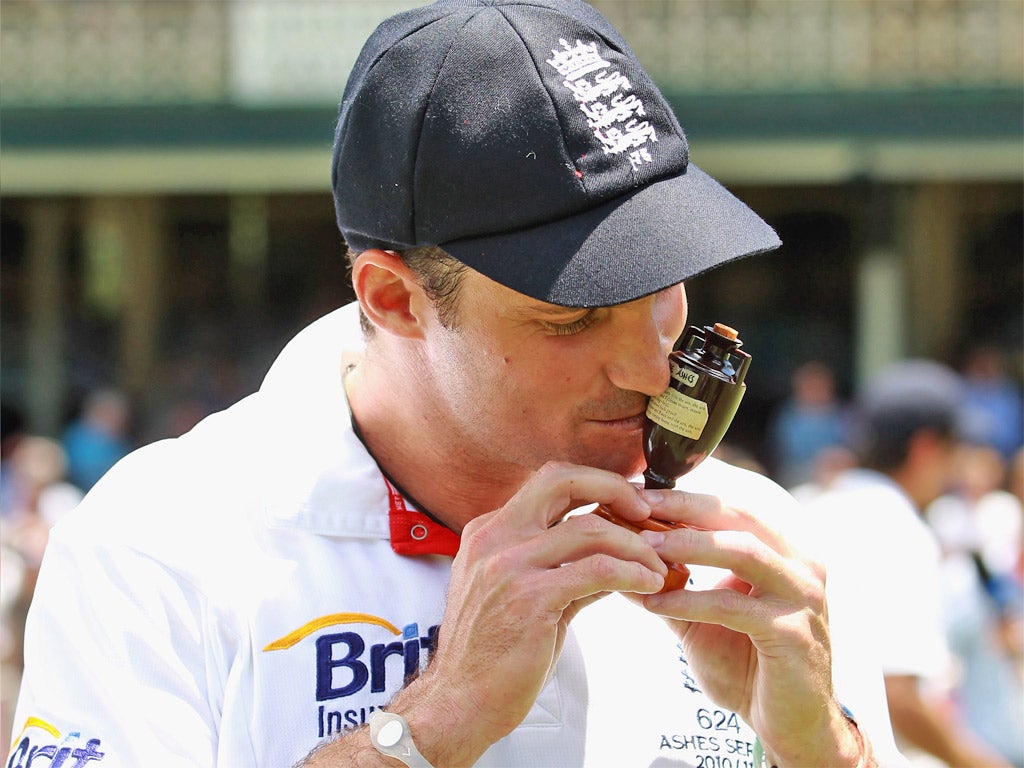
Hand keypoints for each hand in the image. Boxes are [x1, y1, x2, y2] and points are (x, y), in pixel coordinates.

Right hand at [394, 462, 667, 764]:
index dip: (594, 485)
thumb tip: (614, 560)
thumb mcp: (524, 598)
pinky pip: (597, 569)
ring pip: (589, 527)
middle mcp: (494, 538)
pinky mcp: (530, 597)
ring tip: (657, 567)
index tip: (627, 505)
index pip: (548, 484)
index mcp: (489, 532)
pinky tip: (648, 585)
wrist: (458, 704)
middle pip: (561, 479)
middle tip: (646, 512)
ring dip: (634, 545)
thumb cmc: (490, 657)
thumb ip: (564, 571)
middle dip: (613, 487)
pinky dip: (631, 573)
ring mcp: (508, 565)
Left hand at [635, 490, 863, 766]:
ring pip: (743, 551)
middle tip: (637, 505)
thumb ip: (670, 584)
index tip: (637, 492)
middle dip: (684, 507)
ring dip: (689, 544)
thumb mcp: (702, 615)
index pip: (732, 505)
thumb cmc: (747, 662)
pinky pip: (734, 607)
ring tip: (644, 547)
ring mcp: (802, 596)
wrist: (789, 723)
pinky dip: (691, 601)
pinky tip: (654, 604)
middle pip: (740, 515)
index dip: (685, 496)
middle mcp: (801, 563)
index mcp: (784, 549)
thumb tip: (619, 555)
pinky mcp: (793, 634)